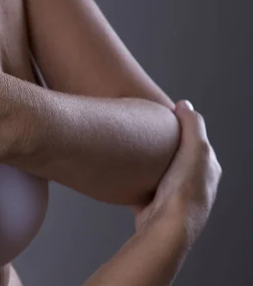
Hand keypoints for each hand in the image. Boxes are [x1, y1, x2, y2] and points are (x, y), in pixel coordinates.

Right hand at [132, 100, 221, 243]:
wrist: (168, 227)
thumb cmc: (185, 189)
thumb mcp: (195, 147)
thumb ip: (192, 124)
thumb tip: (184, 104)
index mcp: (209, 169)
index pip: (196, 142)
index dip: (180, 128)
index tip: (162, 117)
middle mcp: (195, 185)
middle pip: (176, 157)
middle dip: (162, 145)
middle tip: (143, 133)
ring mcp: (175, 197)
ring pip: (159, 173)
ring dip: (147, 163)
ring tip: (132, 150)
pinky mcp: (155, 207)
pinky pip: (143, 188)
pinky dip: (134, 179)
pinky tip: (123, 172)